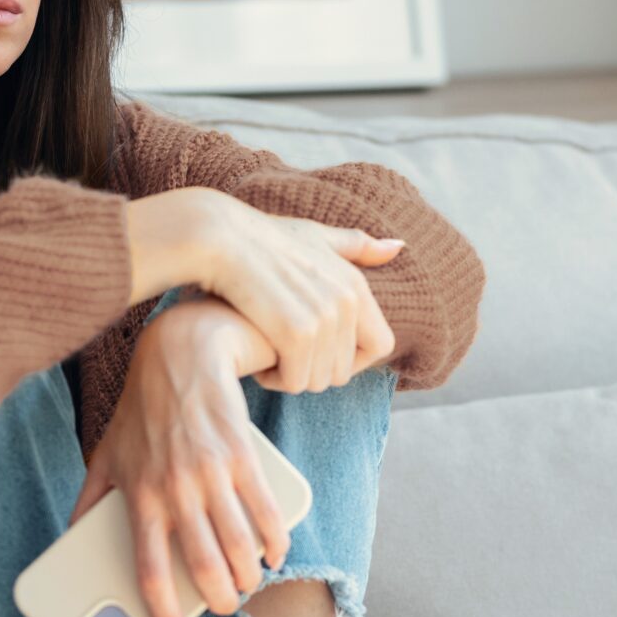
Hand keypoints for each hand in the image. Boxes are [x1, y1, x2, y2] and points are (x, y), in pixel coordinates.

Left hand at [66, 298, 294, 616]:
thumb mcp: (104, 455)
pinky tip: (273, 553)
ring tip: (247, 582)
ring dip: (248, 576)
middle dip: (219, 601)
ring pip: (239, 548)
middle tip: (222, 605)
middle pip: (204, 569)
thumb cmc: (141, 411)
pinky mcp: (243, 457)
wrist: (181, 354)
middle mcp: (174, 492)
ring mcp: (211, 475)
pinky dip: (275, 542)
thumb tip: (70, 540)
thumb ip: (88, 502)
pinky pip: (266, 513)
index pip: (149, 574)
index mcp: (138, 499)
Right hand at [188, 194, 402, 394]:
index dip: (353, 361)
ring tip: (269, 358)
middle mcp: (346, 302)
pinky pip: (295, 380)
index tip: (319, 354)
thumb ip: (356, 247)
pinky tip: (258, 365)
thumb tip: (398, 247)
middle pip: (344, 371)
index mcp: (355, 284)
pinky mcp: (294, 333)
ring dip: (292, 378)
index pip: (382, 346)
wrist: (218, 237)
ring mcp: (323, 318)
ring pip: (318, 380)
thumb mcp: (315, 236)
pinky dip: (275, 381)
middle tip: (284, 358)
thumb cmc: (261, 238)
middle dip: (314, 372)